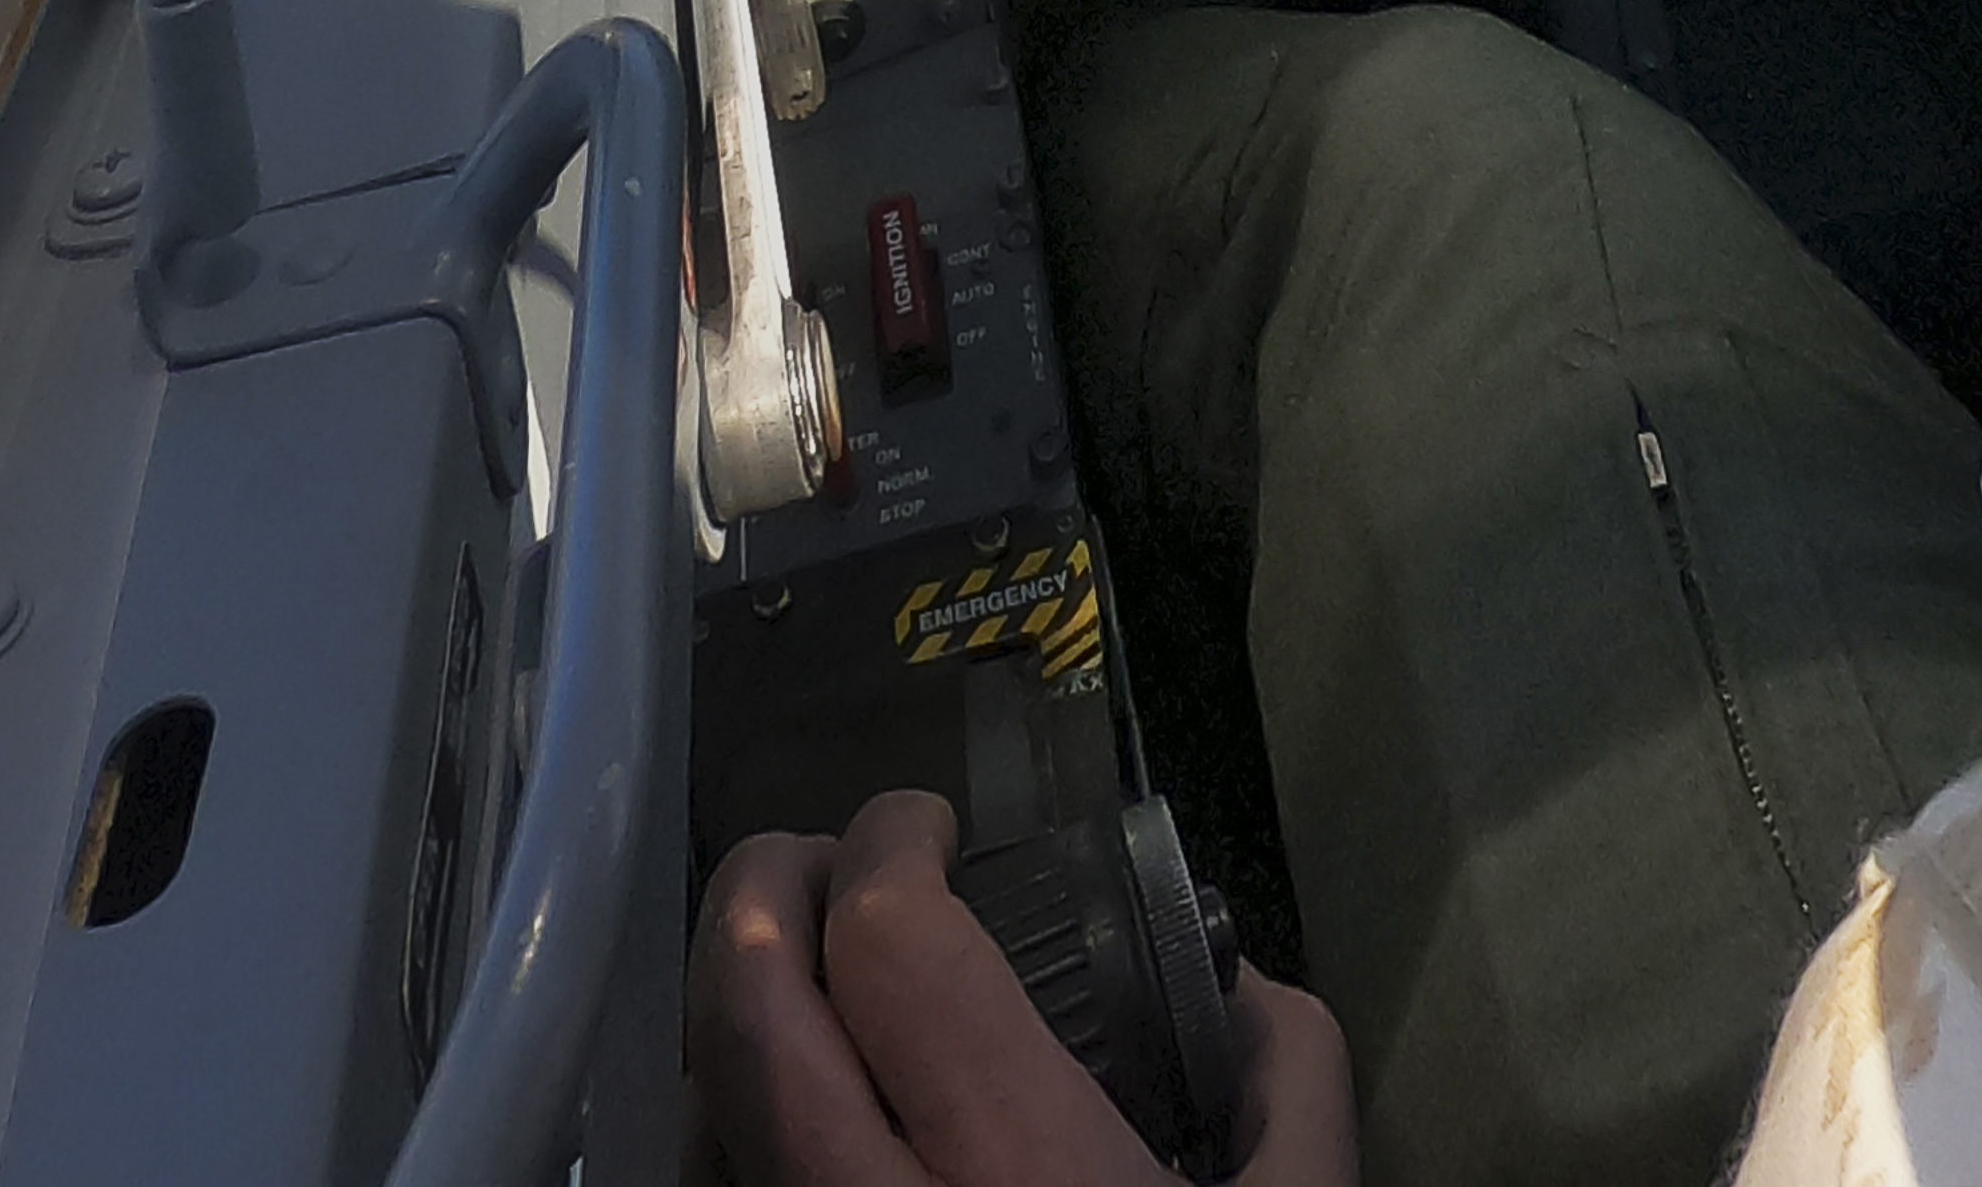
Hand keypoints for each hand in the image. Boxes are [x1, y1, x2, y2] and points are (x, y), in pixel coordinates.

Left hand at [687, 788, 1358, 1186]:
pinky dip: (727, 1121)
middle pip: (739, 998)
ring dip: (737, 1009)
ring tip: (806, 984)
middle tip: (833, 866)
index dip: (886, 841)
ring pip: (697, 1102)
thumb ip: (1284, 1076)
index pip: (886, 934)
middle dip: (764, 886)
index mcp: (1015, 1157)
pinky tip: (794, 1111)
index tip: (921, 830)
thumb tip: (1240, 981)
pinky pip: (711, 1180)